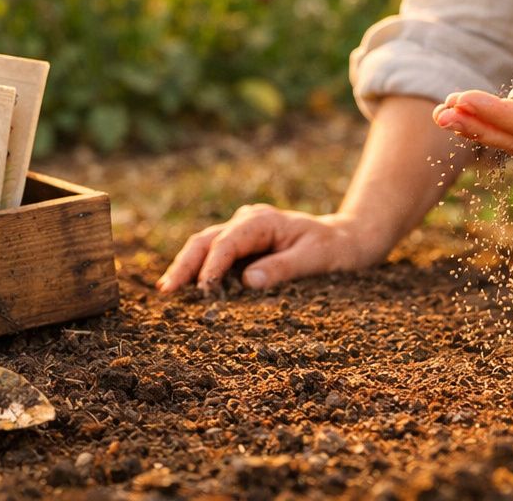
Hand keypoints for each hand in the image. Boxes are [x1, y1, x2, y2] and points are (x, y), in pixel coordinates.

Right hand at [157, 206, 382, 293]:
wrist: (346, 239)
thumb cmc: (333, 248)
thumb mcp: (314, 259)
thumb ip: (282, 268)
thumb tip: (248, 281)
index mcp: (262, 221)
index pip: (227, 242)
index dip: (212, 266)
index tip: (202, 289)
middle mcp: (247, 221)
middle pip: (205, 240)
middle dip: (185, 264)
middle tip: (166, 290)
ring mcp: (242, 231)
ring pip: (205, 245)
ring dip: (186, 266)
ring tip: (167, 290)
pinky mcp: (242, 245)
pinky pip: (215, 254)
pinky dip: (198, 268)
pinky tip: (186, 287)